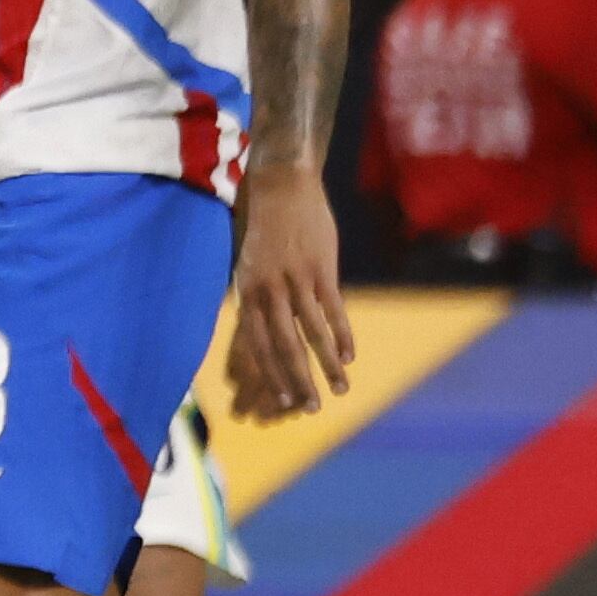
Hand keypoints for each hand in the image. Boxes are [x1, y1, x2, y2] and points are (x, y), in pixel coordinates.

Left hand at [222, 162, 354, 420]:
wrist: (280, 185)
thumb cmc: (263, 226)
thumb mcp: (249, 264)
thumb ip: (256, 297)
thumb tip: (261, 328)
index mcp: (247, 293)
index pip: (257, 345)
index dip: (270, 375)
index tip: (281, 403)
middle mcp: (267, 291)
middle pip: (282, 347)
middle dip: (296, 381)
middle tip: (309, 410)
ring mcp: (294, 280)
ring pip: (311, 334)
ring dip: (325, 366)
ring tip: (338, 390)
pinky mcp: (320, 269)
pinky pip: (332, 310)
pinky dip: (342, 335)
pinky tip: (349, 357)